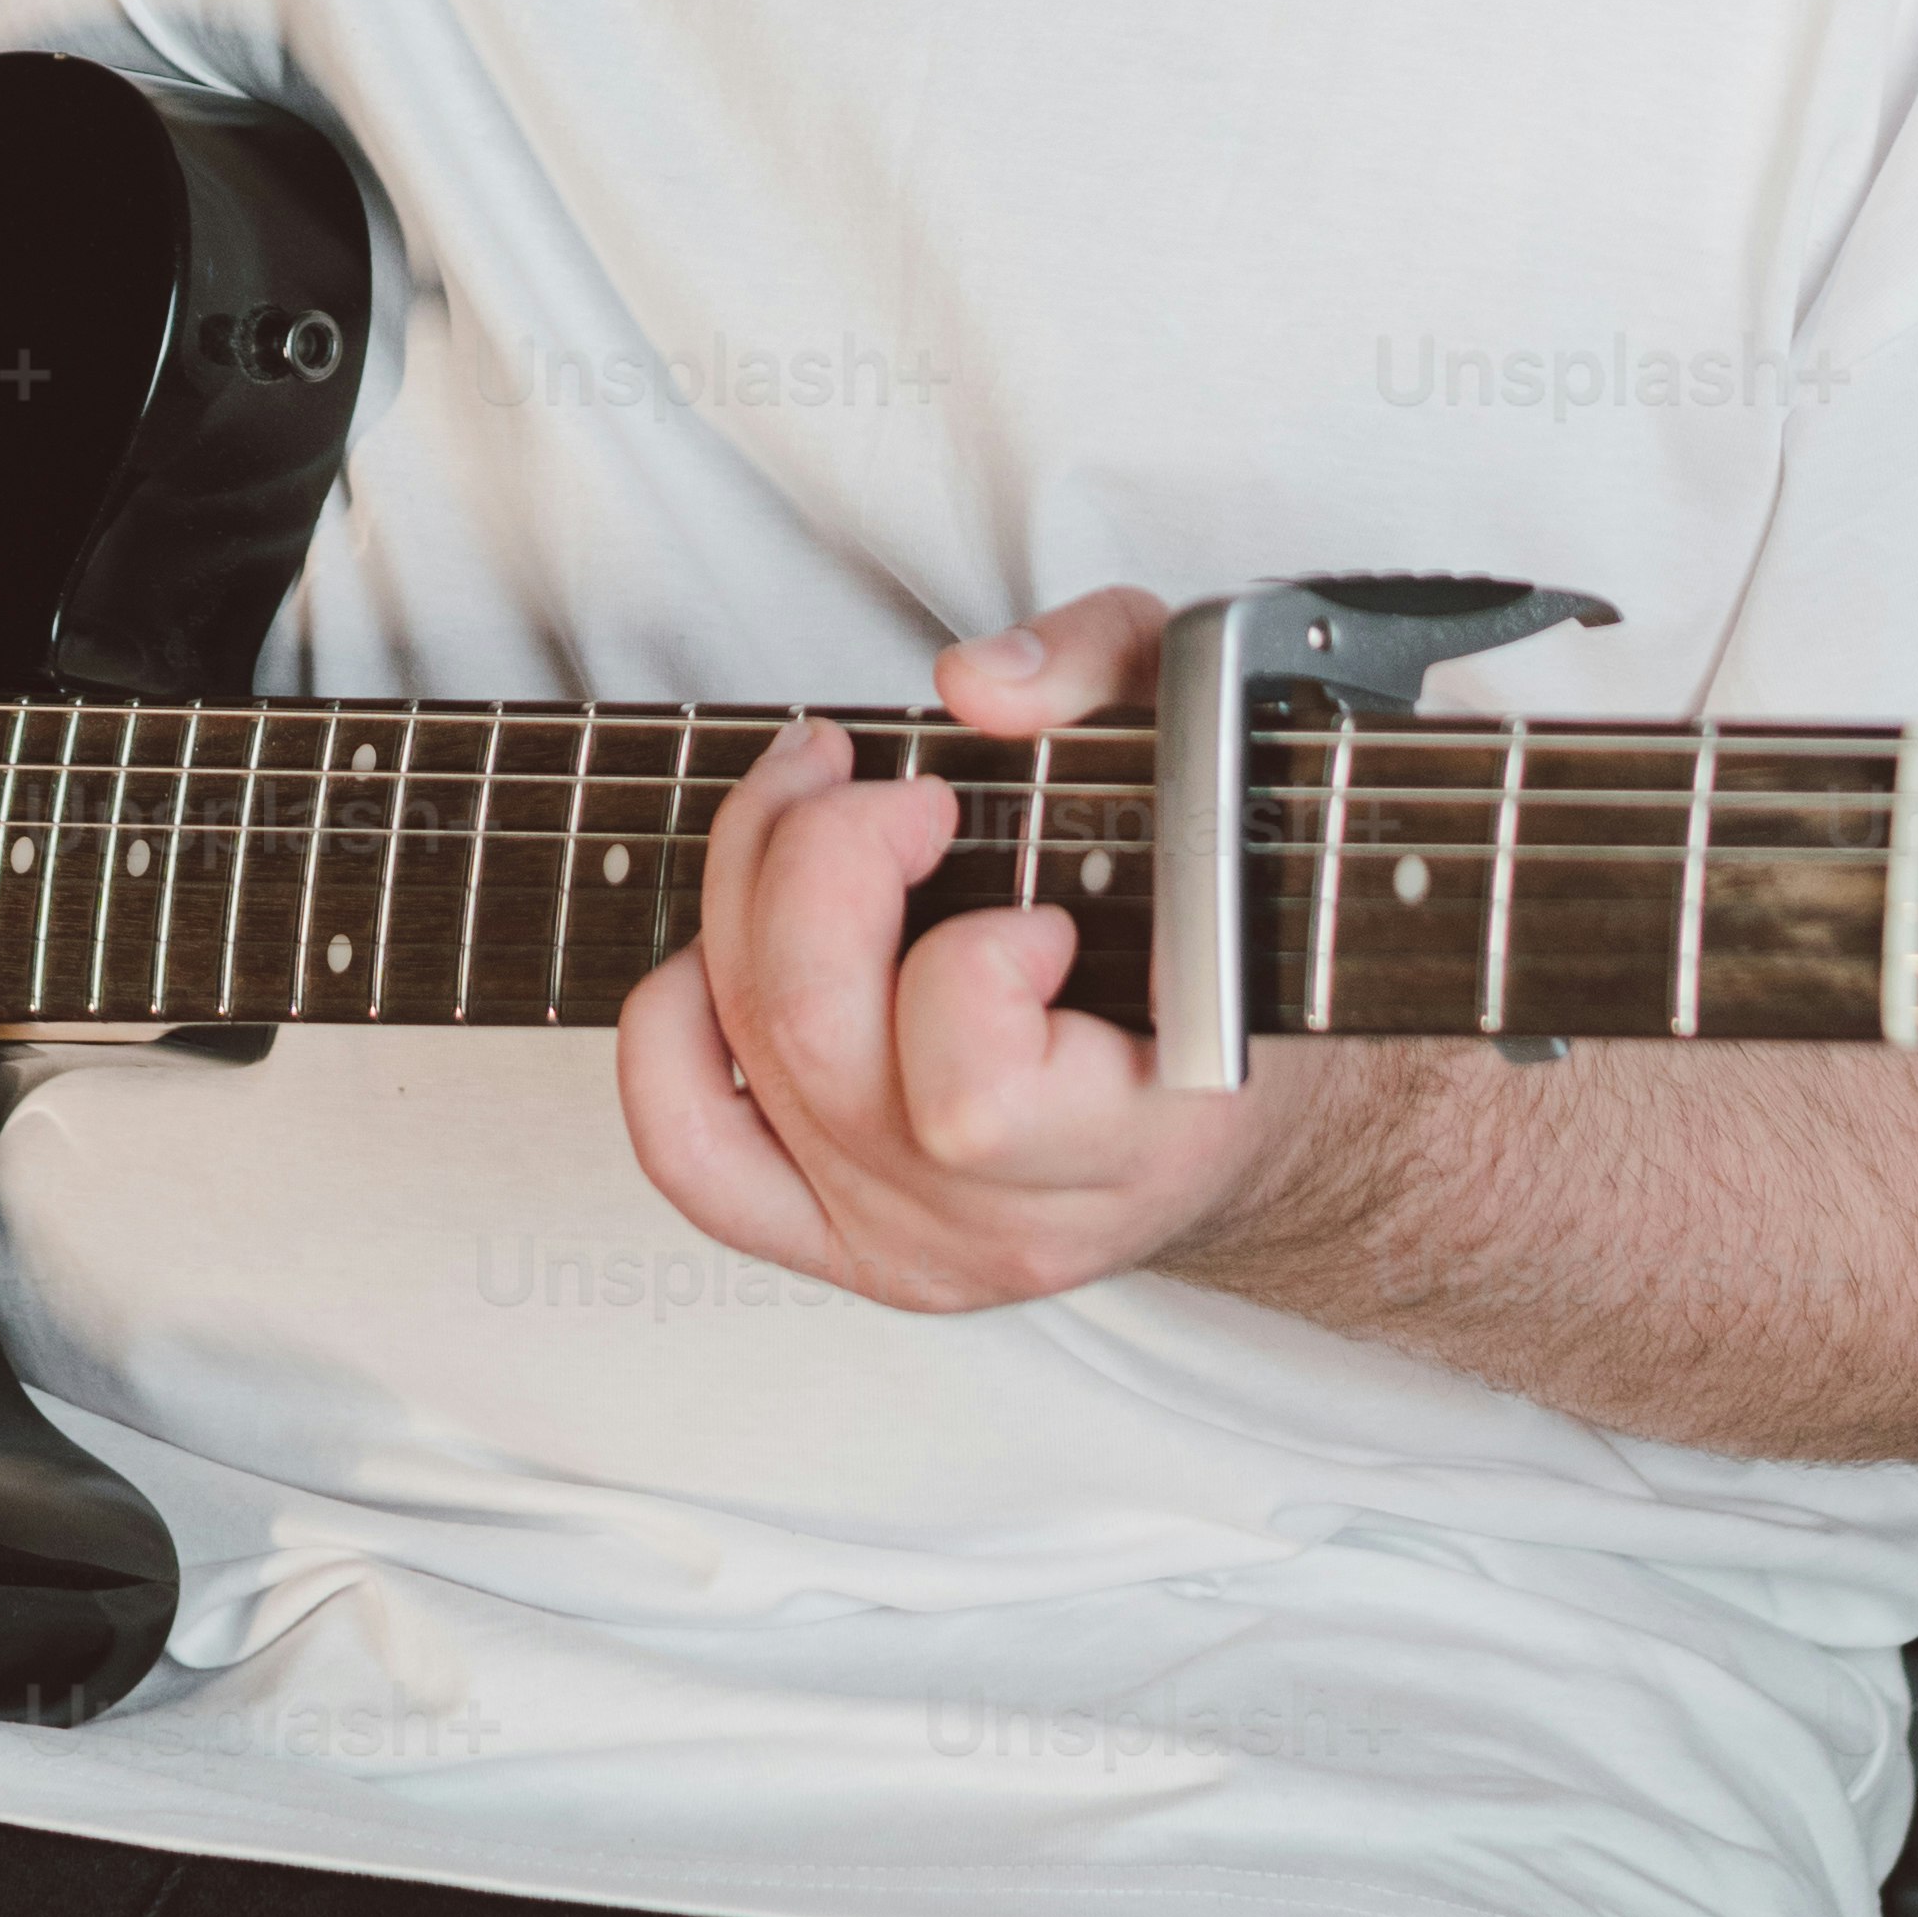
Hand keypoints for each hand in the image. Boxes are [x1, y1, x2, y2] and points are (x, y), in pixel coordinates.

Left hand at [612, 585, 1345, 1310]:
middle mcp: (1014, 1221)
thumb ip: (1114, 674)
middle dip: (830, 859)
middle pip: (818, 1044)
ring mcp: (916, 1242)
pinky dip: (671, 1031)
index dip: (973, 969)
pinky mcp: (838, 1235)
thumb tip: (977, 687)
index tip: (1036, 907)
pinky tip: (726, 946)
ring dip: (750, 890)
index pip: (973, 1101)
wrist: (1246, 1094)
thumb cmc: (1229, 916)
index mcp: (1144, 1142)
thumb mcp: (1216, 738)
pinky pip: (691, 1150)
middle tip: (908, 798)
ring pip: (747, 1060)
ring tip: (819, 808)